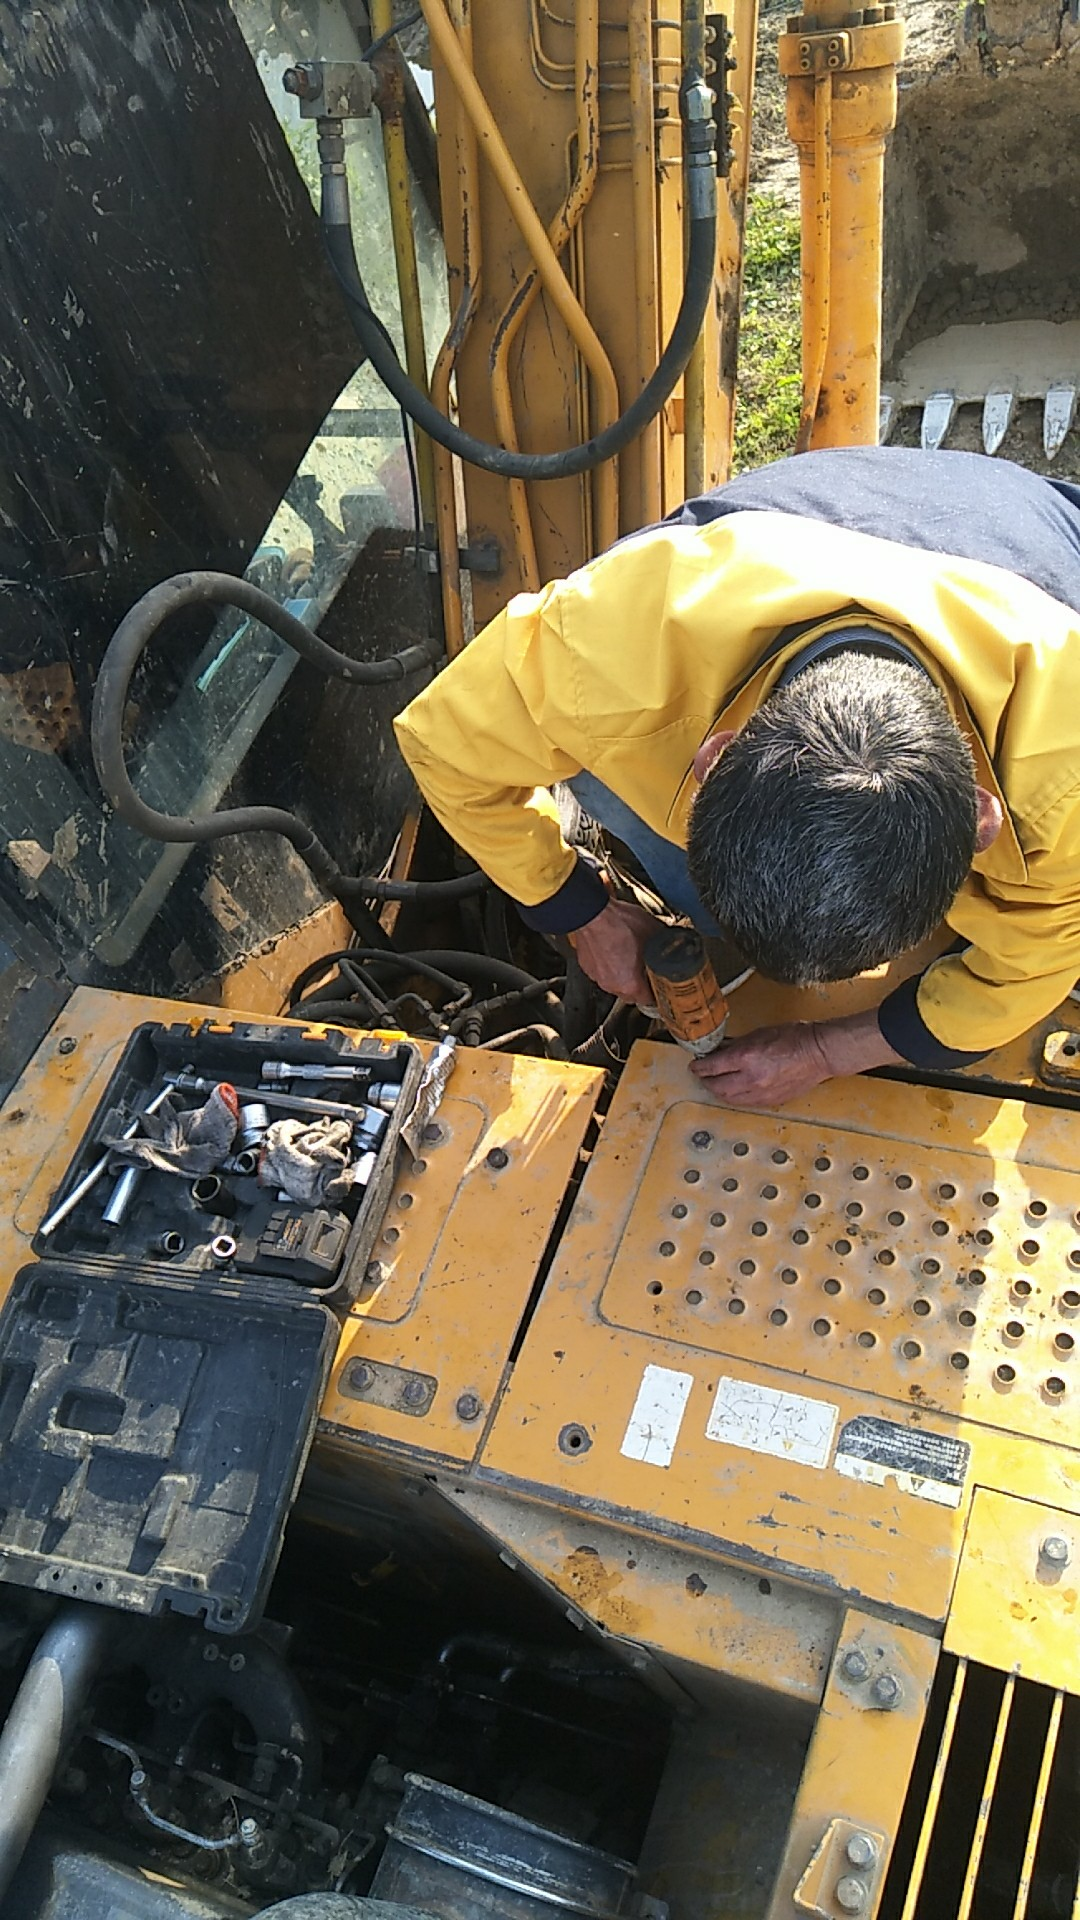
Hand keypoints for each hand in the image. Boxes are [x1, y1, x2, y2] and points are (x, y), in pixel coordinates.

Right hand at [570, 899, 662, 1003]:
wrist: (593, 912)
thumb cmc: (619, 922)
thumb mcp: (654, 931)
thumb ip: (666, 943)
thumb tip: (674, 942)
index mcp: (630, 983)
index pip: (649, 1000)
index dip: (658, 992)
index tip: (662, 986)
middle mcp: (612, 985)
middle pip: (631, 995)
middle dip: (641, 985)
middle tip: (649, 971)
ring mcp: (598, 976)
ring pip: (616, 984)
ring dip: (624, 975)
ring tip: (631, 958)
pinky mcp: (587, 966)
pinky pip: (603, 972)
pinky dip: (610, 966)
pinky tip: (616, 951)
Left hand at [691, 1022, 832, 1108]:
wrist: (818, 1053)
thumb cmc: (793, 1038)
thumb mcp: (758, 1034)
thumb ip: (736, 1045)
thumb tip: (720, 1052)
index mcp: (746, 1057)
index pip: (712, 1067)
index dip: (700, 1067)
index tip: (695, 1066)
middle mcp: (751, 1078)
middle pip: (717, 1087)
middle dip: (706, 1081)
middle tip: (703, 1075)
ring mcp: (761, 1092)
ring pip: (729, 1099)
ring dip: (719, 1092)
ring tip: (716, 1084)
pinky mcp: (770, 1101)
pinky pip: (746, 1103)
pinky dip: (736, 1097)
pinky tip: (734, 1091)